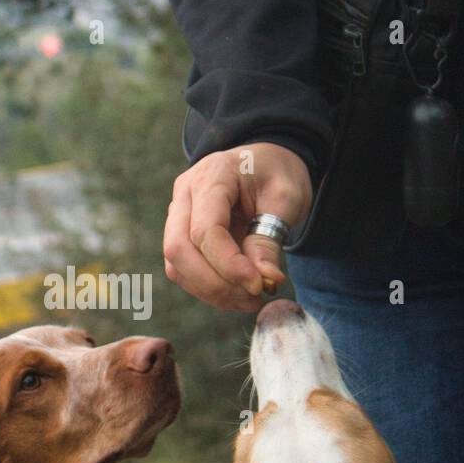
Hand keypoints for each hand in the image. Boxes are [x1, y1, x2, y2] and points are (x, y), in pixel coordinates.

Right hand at [163, 143, 312, 311]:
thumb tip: (262, 281)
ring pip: (176, 265)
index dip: (228, 264)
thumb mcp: (286, 198)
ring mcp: (177, 215)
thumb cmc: (277, 174)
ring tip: (250, 299)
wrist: (265, 164)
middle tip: (253, 297)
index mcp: (212, 175)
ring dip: (212, 291)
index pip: (205, 229)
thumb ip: (269, 237)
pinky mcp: (180, 236)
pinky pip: (183, 270)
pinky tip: (237, 293)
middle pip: (179, 249)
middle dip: (215, 283)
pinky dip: (208, 289)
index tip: (257, 285)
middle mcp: (185, 194)